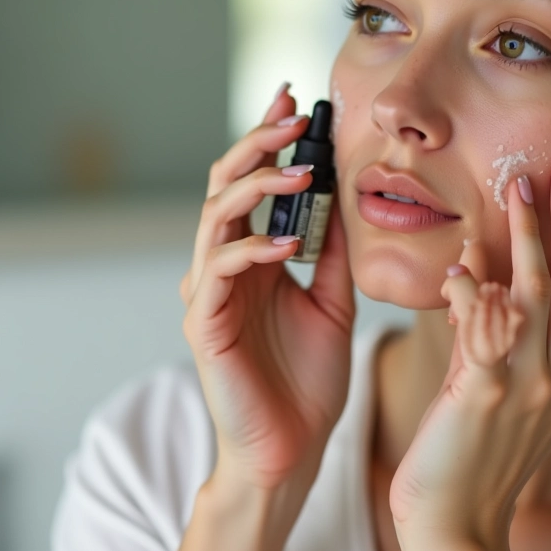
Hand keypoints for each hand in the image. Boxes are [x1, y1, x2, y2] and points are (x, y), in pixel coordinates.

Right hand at [180, 83, 355, 494]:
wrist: (295, 447)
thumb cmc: (309, 378)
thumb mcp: (333, 304)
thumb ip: (331, 257)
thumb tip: (345, 203)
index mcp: (254, 259)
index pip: (254, 186)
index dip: (270, 143)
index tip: (297, 103)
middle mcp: (226, 268)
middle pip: (226, 187)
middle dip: (258, 146)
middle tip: (293, 117)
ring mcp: (211, 294)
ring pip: (215, 218)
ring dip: (256, 188)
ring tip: (298, 171)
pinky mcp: (205, 325)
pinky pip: (218, 272)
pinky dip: (251, 251)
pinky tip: (287, 245)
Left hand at [389, 156, 550, 550]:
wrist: (459, 520)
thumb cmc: (479, 442)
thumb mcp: (502, 373)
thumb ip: (495, 316)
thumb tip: (482, 255)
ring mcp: (532, 384)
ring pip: (543, 289)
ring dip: (535, 232)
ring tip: (525, 184)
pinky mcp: (486, 393)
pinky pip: (486, 325)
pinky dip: (475, 287)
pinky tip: (464, 260)